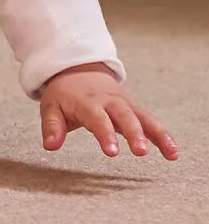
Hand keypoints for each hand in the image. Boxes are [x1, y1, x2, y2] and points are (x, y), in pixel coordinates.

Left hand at [40, 63, 178, 159]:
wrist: (78, 69)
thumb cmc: (64, 94)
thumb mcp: (51, 106)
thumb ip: (52, 127)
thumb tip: (50, 146)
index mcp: (88, 102)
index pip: (97, 119)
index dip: (105, 134)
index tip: (112, 152)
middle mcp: (109, 102)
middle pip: (125, 116)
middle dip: (134, 133)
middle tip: (141, 152)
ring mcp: (124, 104)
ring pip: (144, 117)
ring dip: (157, 134)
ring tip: (171, 153)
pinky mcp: (133, 109)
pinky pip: (150, 122)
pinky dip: (162, 135)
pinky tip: (173, 153)